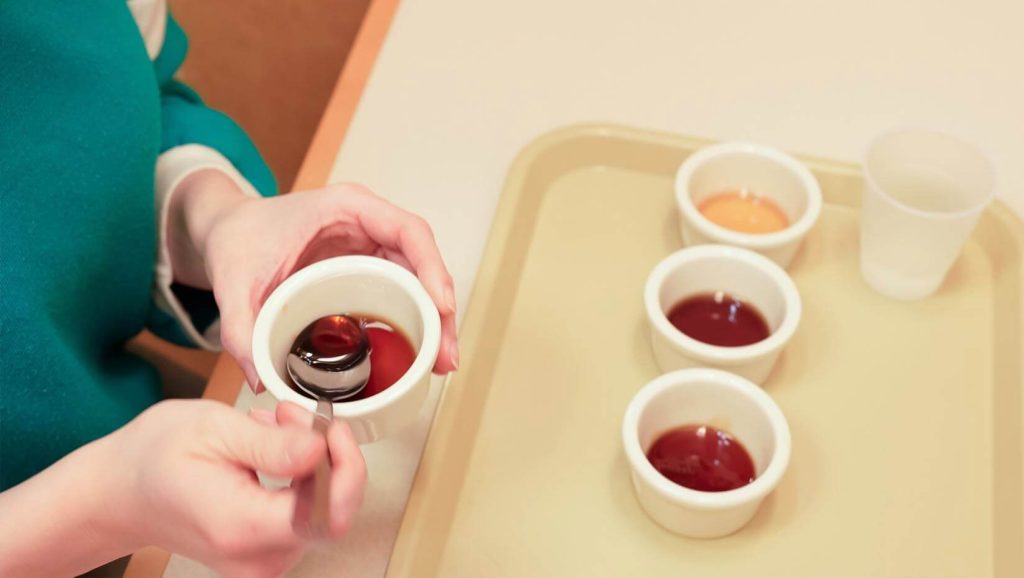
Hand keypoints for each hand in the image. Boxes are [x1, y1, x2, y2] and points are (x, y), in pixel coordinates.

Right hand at [113, 399, 365, 577]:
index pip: (329, 515)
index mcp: (242, 527)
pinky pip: (304, 516)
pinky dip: (301, 479)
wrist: (118, 493)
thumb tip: (322, 451)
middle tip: (291, 416)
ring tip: (270, 428)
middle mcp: (258, 559)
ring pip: (322, 511)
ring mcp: (262, 563)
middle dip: (328, 457)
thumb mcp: (214, 429)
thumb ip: (273, 446)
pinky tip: (270, 451)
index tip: (331, 429)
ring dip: (312, 464)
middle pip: (332, 513)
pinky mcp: (265, 554)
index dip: (346, 469)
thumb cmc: (155, 456)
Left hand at [169, 172, 458, 390]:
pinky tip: (420, 355)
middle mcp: (368, 224)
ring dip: (434, 321)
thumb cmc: (237, 237)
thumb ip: (240, 328)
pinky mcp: (366, 270)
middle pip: (423, 261)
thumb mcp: (232, 282)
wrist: (227, 232)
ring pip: (418, 280)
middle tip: (444, 356)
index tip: (441, 306)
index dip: (432, 268)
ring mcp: (371, 247)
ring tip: (439, 364)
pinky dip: (414, 321)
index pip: (408, 230)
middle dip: (440, 309)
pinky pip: (402, 292)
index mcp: (347, 208)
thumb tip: (260, 380)